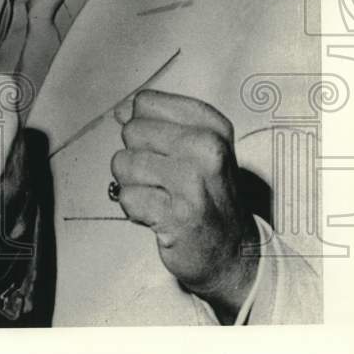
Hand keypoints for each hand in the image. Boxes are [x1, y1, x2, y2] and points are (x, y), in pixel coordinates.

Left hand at [111, 89, 257, 322]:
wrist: (234, 251)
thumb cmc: (206, 195)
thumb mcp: (192, 149)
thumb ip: (156, 124)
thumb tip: (120, 110)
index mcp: (211, 125)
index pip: (144, 102)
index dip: (141, 126)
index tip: (162, 149)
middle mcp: (207, 148)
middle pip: (131, 131)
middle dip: (135, 156)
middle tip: (161, 179)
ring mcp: (193, 181)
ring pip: (123, 163)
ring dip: (132, 184)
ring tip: (160, 196)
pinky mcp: (179, 214)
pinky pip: (126, 196)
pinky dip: (135, 209)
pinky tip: (158, 215)